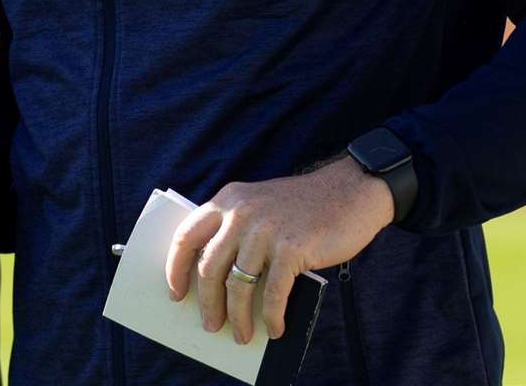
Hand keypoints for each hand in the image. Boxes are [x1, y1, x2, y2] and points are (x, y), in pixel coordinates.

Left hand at [165, 156, 393, 343]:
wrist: (350, 191)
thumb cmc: (303, 207)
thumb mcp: (259, 205)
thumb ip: (237, 232)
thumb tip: (219, 285)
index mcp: (228, 200)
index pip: (187, 236)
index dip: (176, 268)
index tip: (174, 292)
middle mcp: (241, 212)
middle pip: (209, 267)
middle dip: (207, 303)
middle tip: (210, 325)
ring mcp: (265, 230)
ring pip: (238, 285)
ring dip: (237, 317)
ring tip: (241, 335)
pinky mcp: (291, 248)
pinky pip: (272, 292)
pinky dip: (271, 316)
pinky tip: (274, 328)